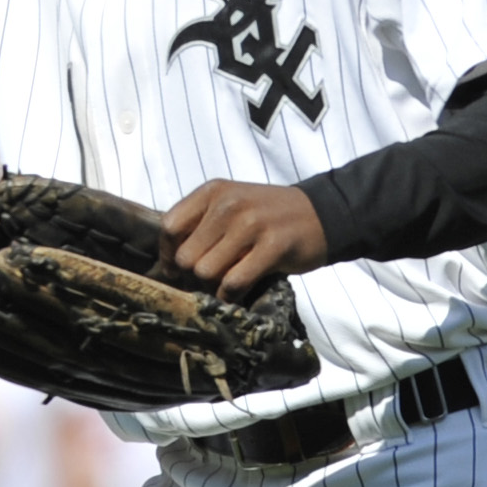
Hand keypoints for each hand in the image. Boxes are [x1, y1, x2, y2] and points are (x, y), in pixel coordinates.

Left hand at [161, 179, 329, 295]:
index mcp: (213, 191)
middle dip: (193, 275)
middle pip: (185, 256)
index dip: (169, 254)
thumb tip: (165, 266)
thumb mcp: (230, 205)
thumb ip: (198, 225)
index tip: (180, 269)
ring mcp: (251, 224)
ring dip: (214, 286)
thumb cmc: (267, 216)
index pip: (169, 228)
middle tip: (211, 278)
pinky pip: (233, 283)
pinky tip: (241, 290)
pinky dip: (232, 295)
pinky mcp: (273, 246)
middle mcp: (228, 204)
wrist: (321, 214)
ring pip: (206, 272)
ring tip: (229, 281)